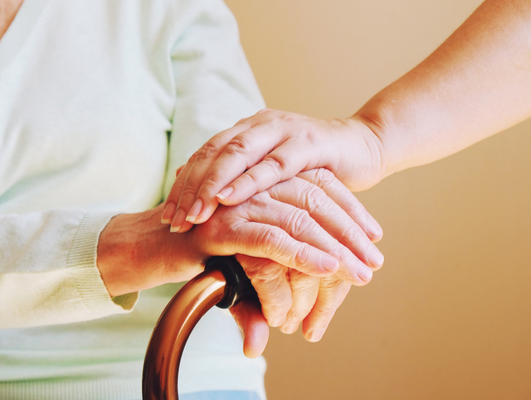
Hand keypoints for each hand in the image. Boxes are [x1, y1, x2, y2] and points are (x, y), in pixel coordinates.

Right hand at [97, 170, 381, 356]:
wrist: (149, 248)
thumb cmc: (200, 252)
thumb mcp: (247, 257)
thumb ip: (276, 268)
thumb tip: (309, 288)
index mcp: (264, 179)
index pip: (319, 186)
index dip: (350, 211)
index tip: (374, 238)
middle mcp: (255, 184)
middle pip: (316, 198)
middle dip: (350, 231)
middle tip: (374, 260)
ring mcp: (239, 202)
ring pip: (299, 217)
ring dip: (336, 246)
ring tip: (361, 271)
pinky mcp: (223, 226)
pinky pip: (271, 237)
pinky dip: (303, 253)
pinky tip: (327, 268)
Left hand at [161, 109, 386, 234]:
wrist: (364, 146)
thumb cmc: (314, 167)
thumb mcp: (272, 173)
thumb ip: (242, 180)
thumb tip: (202, 200)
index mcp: (247, 130)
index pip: (205, 155)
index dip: (183, 185)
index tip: (166, 216)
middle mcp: (259, 125)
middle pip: (213, 153)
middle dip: (190, 188)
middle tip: (173, 221)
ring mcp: (283, 130)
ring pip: (236, 155)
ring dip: (212, 187)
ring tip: (194, 215)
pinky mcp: (308, 144)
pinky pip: (273, 164)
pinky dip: (248, 181)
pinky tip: (228, 198)